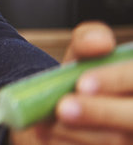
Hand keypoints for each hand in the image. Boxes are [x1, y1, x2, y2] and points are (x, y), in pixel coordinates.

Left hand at [12, 21, 132, 144]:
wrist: (64, 109)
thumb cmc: (83, 77)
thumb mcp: (84, 53)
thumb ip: (90, 38)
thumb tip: (98, 42)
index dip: (115, 79)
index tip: (82, 83)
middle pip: (132, 117)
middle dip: (98, 113)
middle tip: (62, 107)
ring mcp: (130, 136)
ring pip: (115, 140)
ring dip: (77, 131)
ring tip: (48, 118)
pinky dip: (66, 143)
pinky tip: (48, 132)